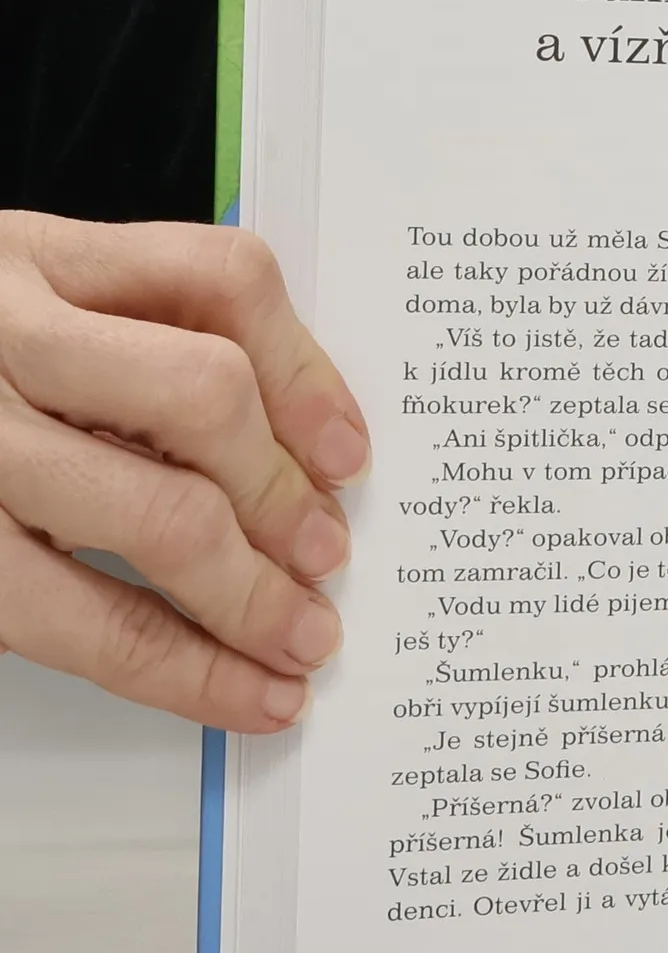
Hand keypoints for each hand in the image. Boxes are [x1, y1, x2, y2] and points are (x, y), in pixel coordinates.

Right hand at [0, 214, 369, 731]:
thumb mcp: (44, 314)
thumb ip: (152, 342)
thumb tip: (312, 456)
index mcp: (38, 261)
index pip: (218, 278)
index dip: (307, 373)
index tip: (349, 454)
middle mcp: (0, 338)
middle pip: (202, 395)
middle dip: (285, 494)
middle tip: (327, 557)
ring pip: (158, 512)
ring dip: (254, 593)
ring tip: (303, 638)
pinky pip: (84, 621)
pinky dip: (184, 671)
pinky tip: (244, 691)